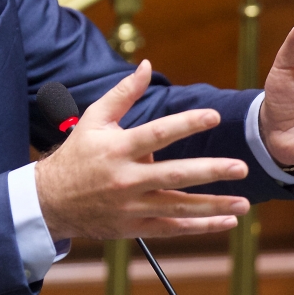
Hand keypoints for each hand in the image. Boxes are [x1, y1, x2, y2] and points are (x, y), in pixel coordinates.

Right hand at [34, 60, 250, 239]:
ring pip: (178, 208)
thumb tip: (146, 65)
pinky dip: (199, 227)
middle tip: (241, 167)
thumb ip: (124, 93)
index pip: (157, 133)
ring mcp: (130, 206)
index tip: (213, 115)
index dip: (186, 123)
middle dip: (210, 171)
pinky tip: (224, 222)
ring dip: (213, 207)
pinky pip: (171, 229)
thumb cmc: (77, 155)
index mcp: (117, 148)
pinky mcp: (133, 227)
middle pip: (174, 175)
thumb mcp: (94, 119)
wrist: (50, 201)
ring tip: (243, 204)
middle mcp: (126, 179)